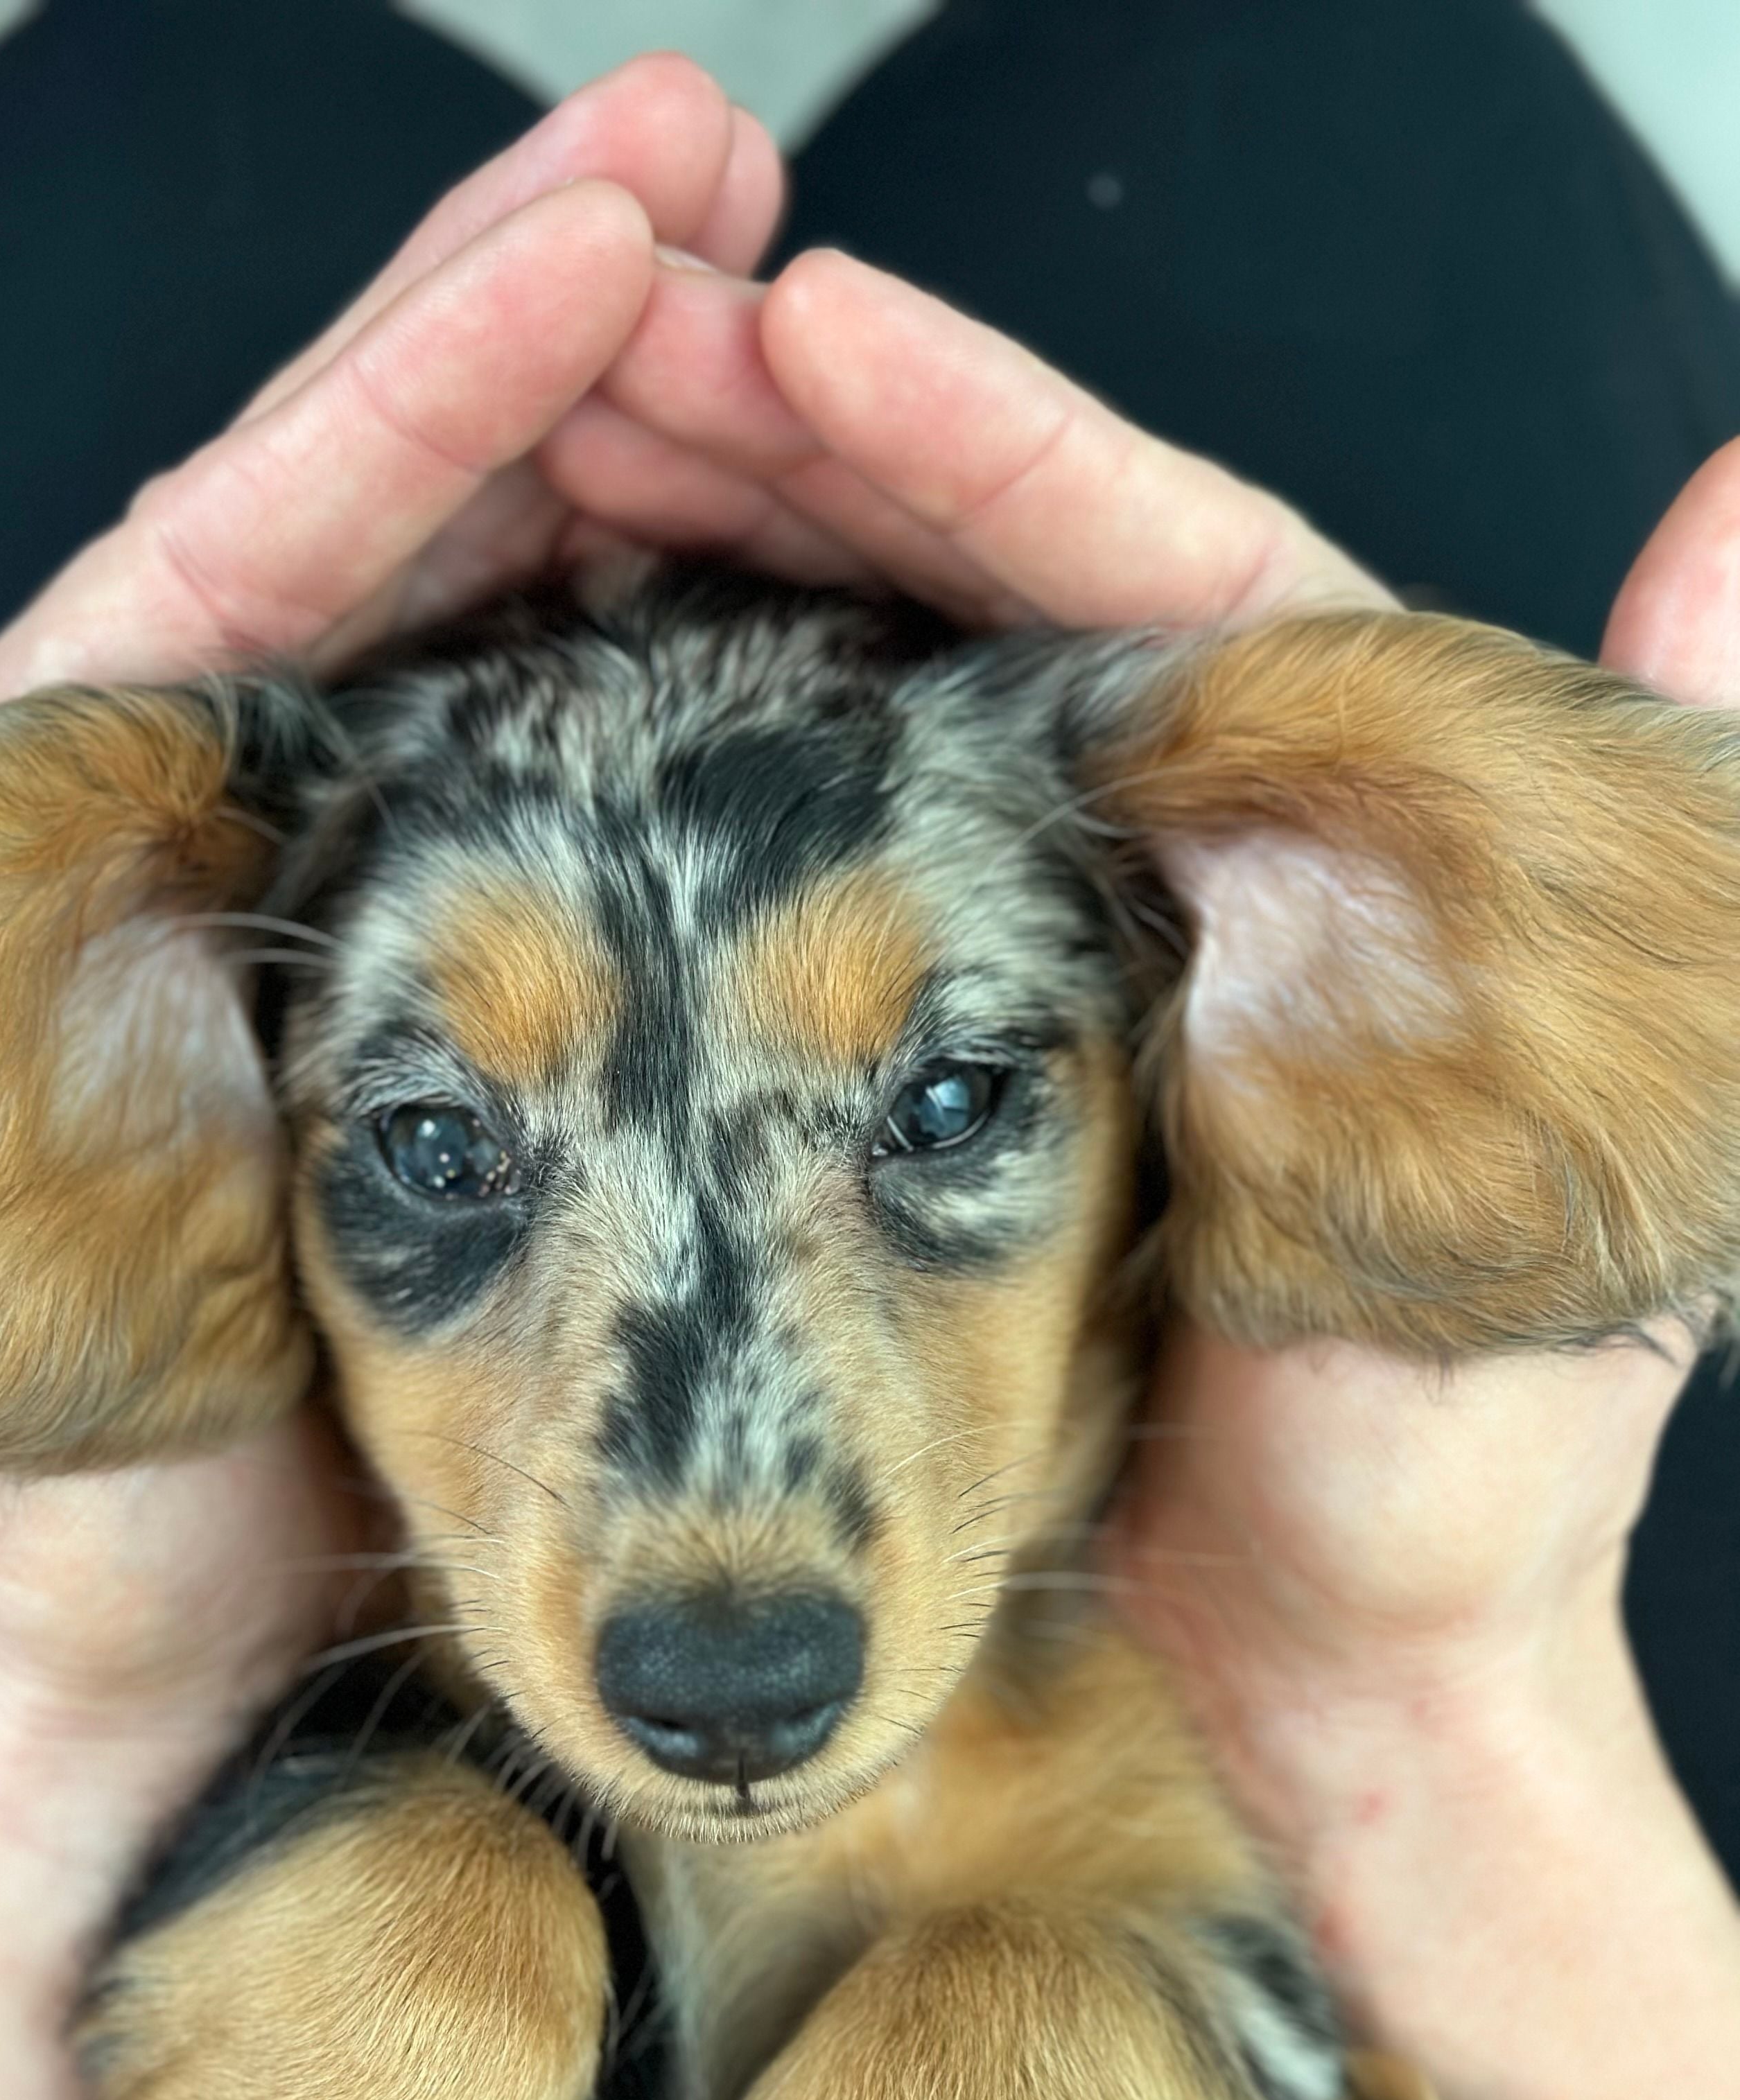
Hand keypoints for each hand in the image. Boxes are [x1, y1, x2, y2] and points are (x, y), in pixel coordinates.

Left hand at [0, 54, 788, 1750]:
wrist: (163, 1658)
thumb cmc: (10, 1457)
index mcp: (86, 796)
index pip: (266, 523)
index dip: (436, 365)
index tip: (618, 226)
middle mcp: (245, 813)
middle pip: (419, 518)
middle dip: (574, 330)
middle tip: (731, 162)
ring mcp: (396, 905)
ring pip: (537, 630)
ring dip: (672, 467)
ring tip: (810, 305)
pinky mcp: (523, 1021)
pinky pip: (626, 809)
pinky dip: (728, 682)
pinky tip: (832, 585)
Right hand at [553, 236, 1732, 1948]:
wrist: (1338, 1676)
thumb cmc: (1474, 1468)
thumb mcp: (1590, 1150)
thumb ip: (1645, 821)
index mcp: (1385, 827)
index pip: (1175, 564)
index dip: (985, 440)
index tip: (796, 339)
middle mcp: (1226, 850)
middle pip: (1001, 590)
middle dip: (805, 460)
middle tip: (603, 360)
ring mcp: (1084, 947)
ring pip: (896, 696)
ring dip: (733, 573)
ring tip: (553, 471)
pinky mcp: (966, 1058)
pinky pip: (827, 872)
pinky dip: (708, 776)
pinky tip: (576, 700)